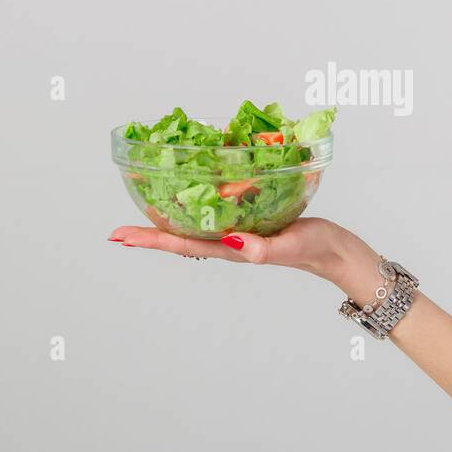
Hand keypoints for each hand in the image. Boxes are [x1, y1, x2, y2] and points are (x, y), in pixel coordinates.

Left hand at [108, 217, 365, 283]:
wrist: (335, 252)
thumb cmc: (313, 247)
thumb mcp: (288, 245)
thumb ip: (260, 247)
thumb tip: (231, 241)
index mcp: (231, 248)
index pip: (181, 243)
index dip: (150, 239)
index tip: (120, 236)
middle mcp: (228, 242)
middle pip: (179, 238)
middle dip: (148, 234)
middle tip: (117, 231)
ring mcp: (238, 234)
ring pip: (194, 228)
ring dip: (168, 223)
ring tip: (143, 215)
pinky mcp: (251, 221)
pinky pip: (215, 215)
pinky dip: (197, 208)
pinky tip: (192, 199)